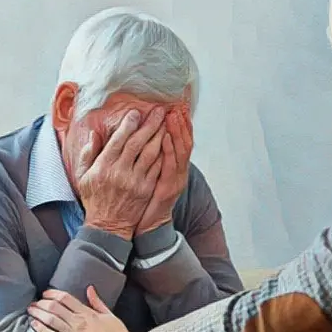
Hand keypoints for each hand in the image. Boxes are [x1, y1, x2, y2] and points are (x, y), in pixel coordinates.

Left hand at [28, 288, 138, 331]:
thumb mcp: (109, 315)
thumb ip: (97, 302)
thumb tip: (89, 289)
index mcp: (88, 313)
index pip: (65, 298)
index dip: (52, 294)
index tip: (46, 293)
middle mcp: (78, 322)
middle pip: (54, 307)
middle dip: (41, 303)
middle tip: (34, 302)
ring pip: (50, 320)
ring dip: (38, 313)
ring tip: (31, 310)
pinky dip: (41, 329)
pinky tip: (34, 325)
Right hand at [76, 108, 165, 239]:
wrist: (108, 225)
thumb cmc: (94, 199)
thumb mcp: (83, 176)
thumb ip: (87, 154)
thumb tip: (94, 134)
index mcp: (103, 166)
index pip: (118, 140)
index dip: (129, 124)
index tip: (136, 112)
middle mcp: (120, 172)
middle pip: (138, 143)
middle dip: (149, 124)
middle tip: (158, 111)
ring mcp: (135, 181)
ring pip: (150, 153)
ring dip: (159, 136)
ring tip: (165, 122)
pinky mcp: (146, 189)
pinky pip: (157, 167)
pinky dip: (163, 153)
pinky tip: (168, 142)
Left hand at [135, 107, 193, 234]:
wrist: (149, 225)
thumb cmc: (146, 199)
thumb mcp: (150, 174)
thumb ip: (152, 156)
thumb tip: (152, 137)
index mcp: (174, 166)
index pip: (181, 140)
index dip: (181, 124)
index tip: (177, 106)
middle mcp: (179, 171)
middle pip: (185, 142)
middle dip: (181, 123)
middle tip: (177, 106)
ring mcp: (176, 179)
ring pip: (181, 152)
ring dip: (177, 132)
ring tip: (173, 116)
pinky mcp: (169, 188)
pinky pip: (171, 166)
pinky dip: (170, 151)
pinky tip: (167, 138)